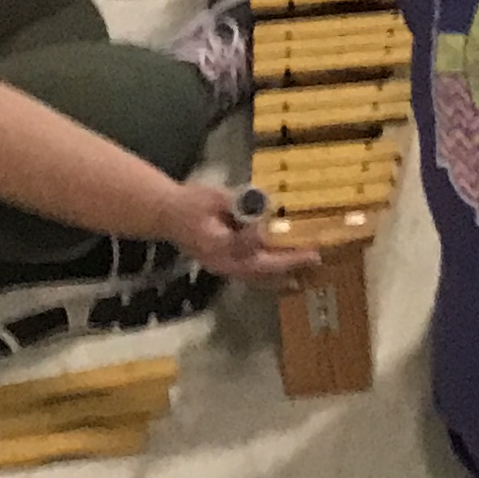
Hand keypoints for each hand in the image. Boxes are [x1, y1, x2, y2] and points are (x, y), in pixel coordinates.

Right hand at [162, 180, 315, 284]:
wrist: (166, 214)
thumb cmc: (190, 202)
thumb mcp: (214, 197)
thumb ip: (238, 205)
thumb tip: (261, 212)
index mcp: (217, 245)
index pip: (247, 246)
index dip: (266, 239)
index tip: (280, 228)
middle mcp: (222, 262)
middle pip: (258, 268)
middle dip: (287, 264)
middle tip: (313, 258)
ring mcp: (221, 268)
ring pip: (255, 278)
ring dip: (278, 278)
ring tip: (300, 280)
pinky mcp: (223, 266)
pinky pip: (249, 276)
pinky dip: (267, 278)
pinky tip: (281, 279)